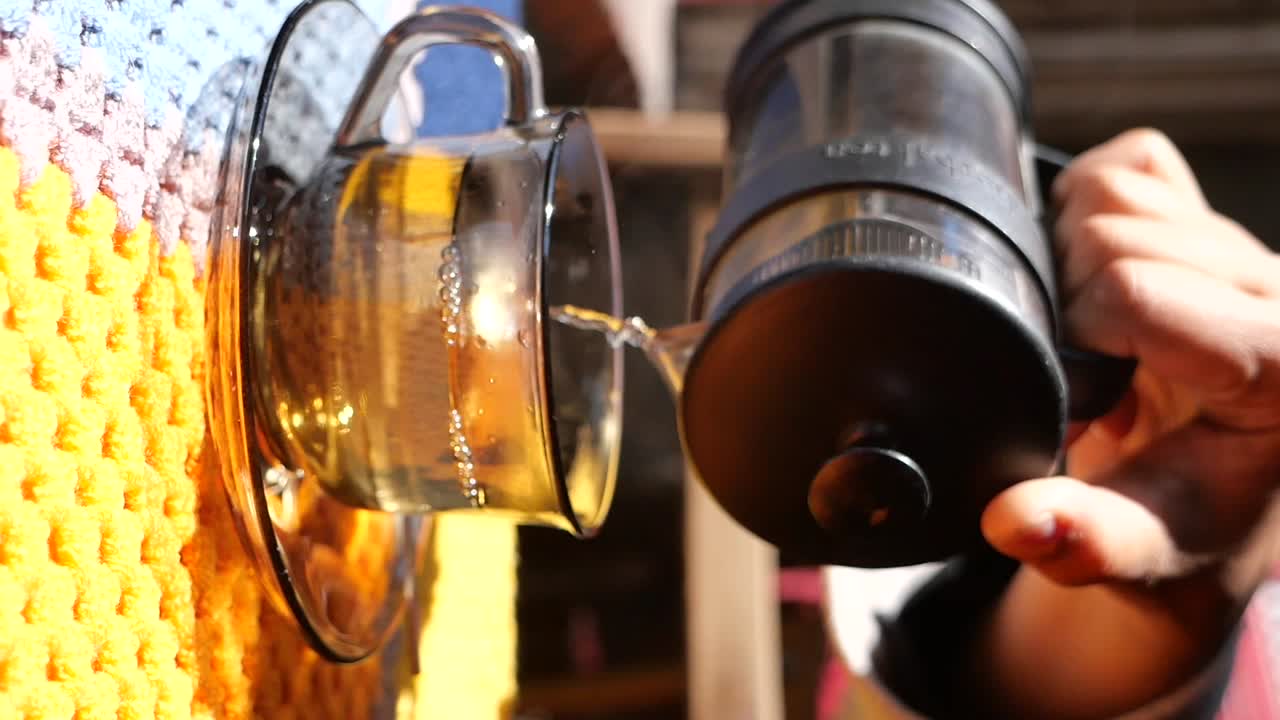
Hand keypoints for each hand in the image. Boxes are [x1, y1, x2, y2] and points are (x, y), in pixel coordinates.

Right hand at [975, 129, 1279, 717]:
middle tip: (1091, 379)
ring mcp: (1244, 249)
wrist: (1217, 504)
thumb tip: (1015, 521)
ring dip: (1070, 262)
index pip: (1135, 292)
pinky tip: (1091, 282)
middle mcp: (1274, 288)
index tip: (1085, 403)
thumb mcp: (1144, 551)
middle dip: (1067, 306)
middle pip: (1113, 232)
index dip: (1076, 344)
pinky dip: (1085, 207)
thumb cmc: (1192, 525)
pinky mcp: (1210, 221)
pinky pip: (1130, 164)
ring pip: (1113, 190)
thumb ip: (1087, 539)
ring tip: (1092, 339)